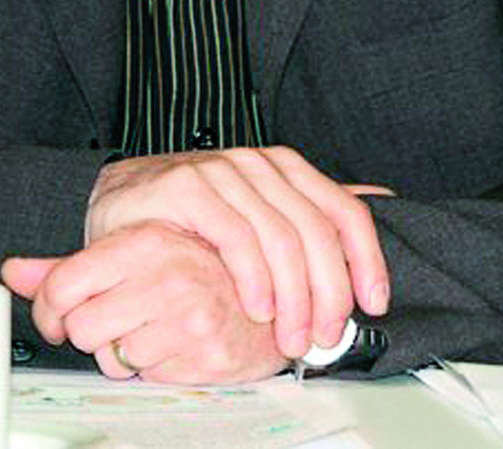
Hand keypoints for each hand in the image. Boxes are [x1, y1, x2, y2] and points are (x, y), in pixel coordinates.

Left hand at [3, 222, 288, 383]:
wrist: (271, 291)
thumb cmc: (197, 268)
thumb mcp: (132, 252)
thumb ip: (68, 266)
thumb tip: (12, 270)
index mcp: (146, 239)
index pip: (62, 286)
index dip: (51, 310)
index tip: (61, 314)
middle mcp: (168, 272)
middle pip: (81, 328)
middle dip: (93, 332)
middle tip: (119, 318)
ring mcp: (191, 314)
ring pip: (112, 358)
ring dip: (126, 352)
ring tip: (155, 328)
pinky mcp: (209, 353)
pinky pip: (148, 378)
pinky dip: (156, 368)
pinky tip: (177, 345)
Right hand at [84, 146, 391, 361]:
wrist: (120, 203)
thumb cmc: (193, 219)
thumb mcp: (258, 214)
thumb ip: (311, 211)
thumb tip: (382, 199)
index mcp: (284, 168)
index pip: (343, 210)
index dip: (366, 259)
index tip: (374, 304)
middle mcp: (258, 163)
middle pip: (316, 230)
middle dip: (329, 293)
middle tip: (324, 338)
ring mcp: (222, 170)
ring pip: (280, 236)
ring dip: (293, 298)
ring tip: (291, 338)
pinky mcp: (187, 186)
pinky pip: (235, 235)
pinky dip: (254, 278)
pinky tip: (257, 307)